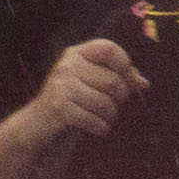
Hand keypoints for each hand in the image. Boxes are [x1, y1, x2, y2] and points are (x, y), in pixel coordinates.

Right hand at [19, 36, 141, 143]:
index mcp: (76, 54)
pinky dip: (101, 127)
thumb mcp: (90, 83)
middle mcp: (67, 66)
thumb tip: (144, 84)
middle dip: (121, 98)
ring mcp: (61, 86)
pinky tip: (100, 129)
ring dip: (111, 115)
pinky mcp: (58, 108)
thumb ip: (116, 77)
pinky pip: (93, 118)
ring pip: (105, 102)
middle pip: (112, 80)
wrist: (34, 125)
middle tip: (115, 106)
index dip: (125, 65)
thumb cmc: (70, 101)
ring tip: (106, 118)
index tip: (132, 82)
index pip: (109, 49)